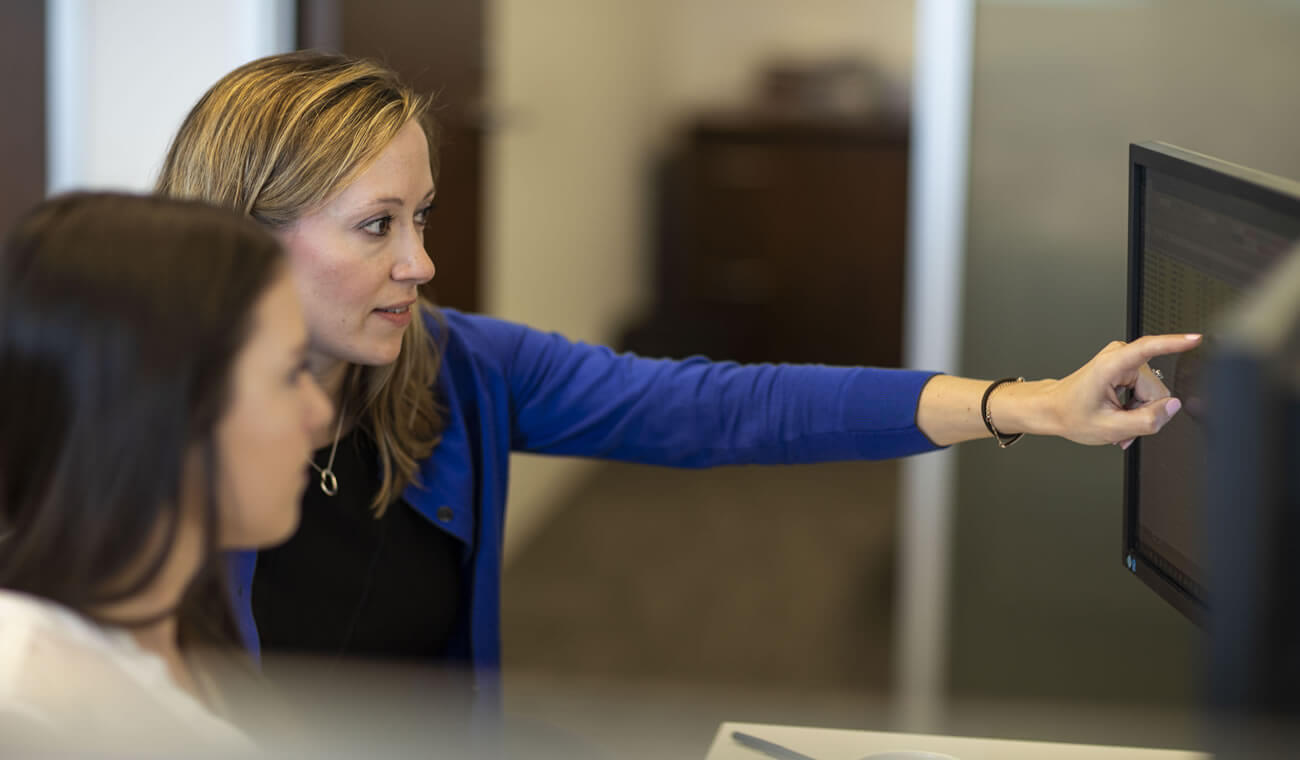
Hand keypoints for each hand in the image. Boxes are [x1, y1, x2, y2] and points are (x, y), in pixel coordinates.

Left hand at [1043, 334, 1201, 446]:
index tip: (1194, 339)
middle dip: (1143, 412)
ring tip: (1116, 421)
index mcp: (1111, 365)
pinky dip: (1134, 408)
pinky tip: (1119, 415)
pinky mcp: (1126, 367)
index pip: (1149, 348)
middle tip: (1121, 425)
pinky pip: (1145, 392)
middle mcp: (1119, 357)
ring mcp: (1123, 361)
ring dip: (1138, 413)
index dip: (1174, 343)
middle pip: (1156, 390)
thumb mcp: (1109, 428)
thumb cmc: (1071, 414)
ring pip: (1152, 394)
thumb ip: (1145, 421)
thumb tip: (1171, 407)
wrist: (1053, 409)